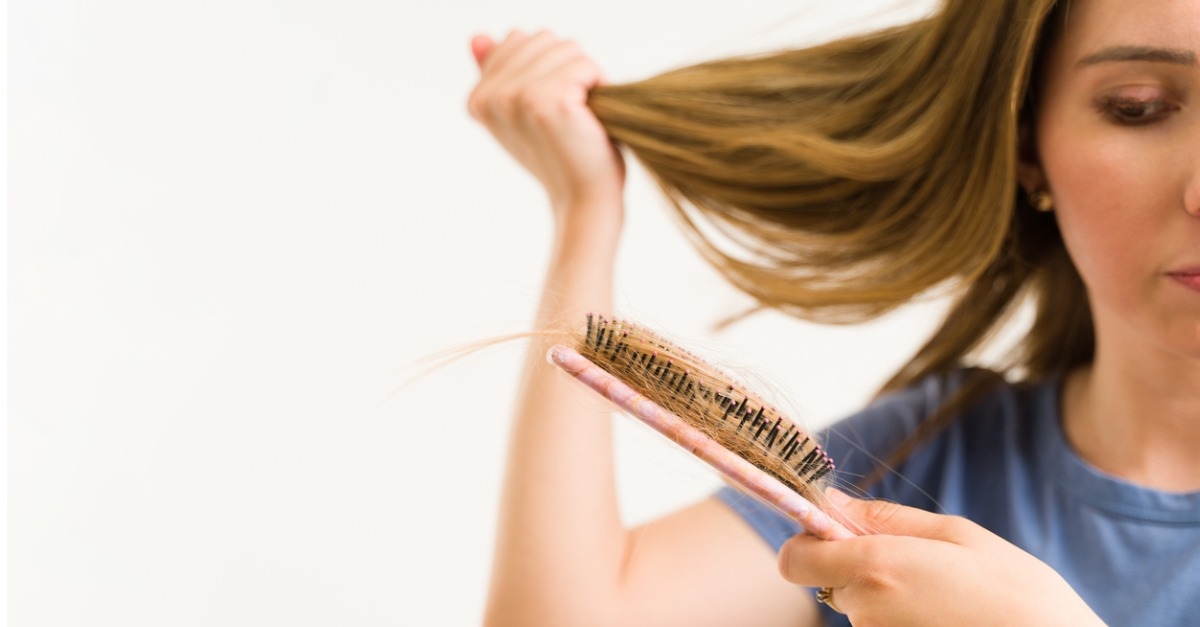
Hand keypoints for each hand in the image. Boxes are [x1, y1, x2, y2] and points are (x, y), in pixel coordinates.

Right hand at [467, 30, 625, 232]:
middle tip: (569, 115)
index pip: (522, 39)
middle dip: (568, 70)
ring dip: (585, 80)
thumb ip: (501, 72)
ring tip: (579, 117)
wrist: (583, 198)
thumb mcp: (525, 112)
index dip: (551, 69)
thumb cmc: (563, 154)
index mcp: (479, 98)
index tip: (551, 110)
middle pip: (545, 38)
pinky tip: (590, 119)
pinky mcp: (547, 100)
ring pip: (568, 49)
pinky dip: (600, 87)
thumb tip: (479, 37)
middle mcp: (491, 96)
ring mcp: (516, 97)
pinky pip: (587, 65)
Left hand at [778, 489, 1105, 626]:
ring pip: (858, 606)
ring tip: (943, 593)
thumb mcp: (953, 534)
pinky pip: (882, 626)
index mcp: (874, 568)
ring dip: (885, 594)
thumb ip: (883, 518)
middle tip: (915, 562)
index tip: (835, 533)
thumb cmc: (1014, 590)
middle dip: (856, 566)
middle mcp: (866, 610)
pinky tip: (943, 616)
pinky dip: (902, 618)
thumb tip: (831, 501)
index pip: (794, 559)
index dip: (807, 544)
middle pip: (828, 580)